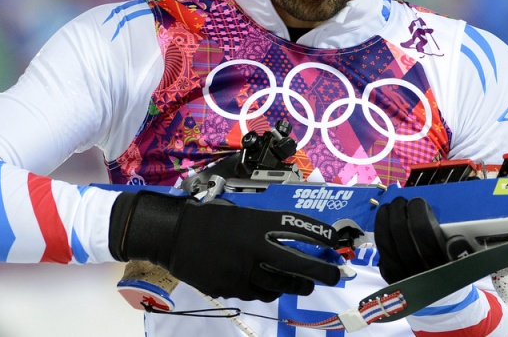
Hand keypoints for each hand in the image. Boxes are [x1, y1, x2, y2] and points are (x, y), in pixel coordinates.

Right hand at [109, 191, 340, 301]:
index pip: (296, 229)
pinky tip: (271, 287)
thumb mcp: (240, 214)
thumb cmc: (208, 218)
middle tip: (333, 275)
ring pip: (277, 286)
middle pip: (295, 265)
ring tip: (305, 285)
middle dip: (319, 272)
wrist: (173, 235)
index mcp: (256, 224)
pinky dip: (267, 291)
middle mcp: (252, 249)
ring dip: (295, 286)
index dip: (319, 235)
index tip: (335, 240)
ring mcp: (241, 271)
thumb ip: (263, 226)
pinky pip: (255, 294)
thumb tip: (291, 237)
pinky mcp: (229, 288)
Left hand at [374, 197, 469, 283]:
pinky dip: (380, 231)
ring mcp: (399, 275)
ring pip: (385, 240)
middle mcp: (415, 272)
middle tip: (401, 201)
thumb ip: (461, 250)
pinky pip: (380, 249)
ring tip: (389, 207)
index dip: (417, 211)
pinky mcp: (389, 275)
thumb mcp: (463, 263)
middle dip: (397, 209)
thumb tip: (456, 238)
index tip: (418, 202)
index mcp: (436, 266)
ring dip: (384, 218)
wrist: (440, 299)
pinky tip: (383, 221)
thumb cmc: (452, 273)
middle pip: (399, 231)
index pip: (422, 232)